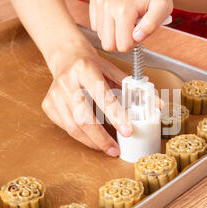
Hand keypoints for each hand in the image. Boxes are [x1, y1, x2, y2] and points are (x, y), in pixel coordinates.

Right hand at [43, 39, 131, 156]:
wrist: (66, 58)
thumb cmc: (92, 66)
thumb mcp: (112, 70)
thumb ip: (133, 89)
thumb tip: (158, 105)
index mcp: (85, 69)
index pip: (103, 96)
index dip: (116, 116)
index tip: (128, 131)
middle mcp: (67, 82)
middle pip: (84, 118)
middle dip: (101, 138)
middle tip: (115, 149)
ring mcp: (55, 95)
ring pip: (73, 127)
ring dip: (92, 141)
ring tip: (107, 147)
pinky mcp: (48, 105)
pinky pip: (66, 127)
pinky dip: (80, 136)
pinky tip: (91, 138)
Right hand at [89, 0, 172, 51]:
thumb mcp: (163, 9)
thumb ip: (152, 25)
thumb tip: (136, 37)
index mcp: (123, 9)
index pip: (122, 46)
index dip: (133, 44)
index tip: (139, 32)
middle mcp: (107, 4)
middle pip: (108, 44)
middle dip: (122, 41)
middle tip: (132, 29)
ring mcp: (99, 2)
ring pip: (101, 37)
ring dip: (115, 33)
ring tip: (127, 21)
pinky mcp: (94, 1)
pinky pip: (96, 27)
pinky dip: (107, 26)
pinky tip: (117, 17)